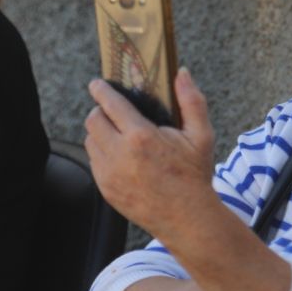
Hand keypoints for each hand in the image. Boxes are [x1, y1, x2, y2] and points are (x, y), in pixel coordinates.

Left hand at [84, 68, 218, 241]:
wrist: (186, 218)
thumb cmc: (194, 175)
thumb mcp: (201, 136)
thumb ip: (192, 100)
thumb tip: (182, 73)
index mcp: (141, 137)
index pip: (110, 104)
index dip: (101, 90)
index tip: (97, 84)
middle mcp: (119, 154)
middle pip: (93, 120)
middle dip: (100, 110)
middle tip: (112, 110)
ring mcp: (109, 173)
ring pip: (90, 141)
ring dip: (100, 132)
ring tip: (117, 133)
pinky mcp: (105, 189)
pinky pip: (94, 161)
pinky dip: (102, 153)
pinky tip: (120, 155)